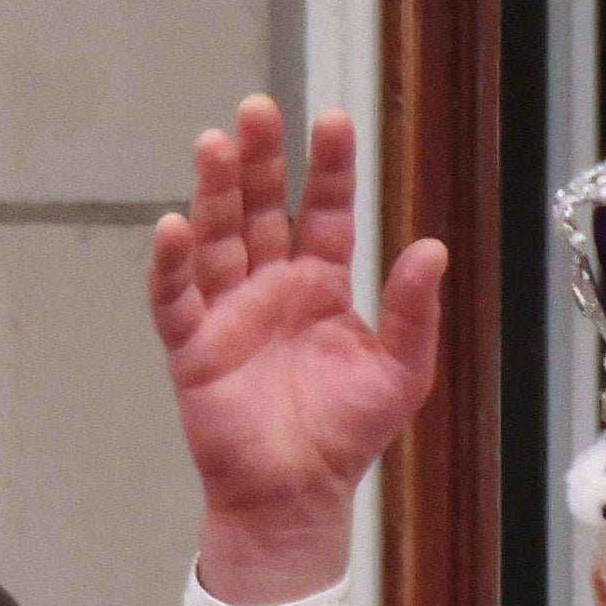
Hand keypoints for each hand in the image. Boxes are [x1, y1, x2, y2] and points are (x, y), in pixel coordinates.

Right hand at [149, 97, 448, 605]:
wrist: (298, 495)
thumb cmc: (346, 435)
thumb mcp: (400, 372)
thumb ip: (413, 312)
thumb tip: (432, 249)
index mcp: (321, 286)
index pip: (323, 212)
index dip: (327, 168)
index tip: (333, 121)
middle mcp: (271, 286)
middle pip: (260, 208)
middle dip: (260, 160)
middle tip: (258, 110)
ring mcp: (227, 310)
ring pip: (217, 237)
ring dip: (213, 192)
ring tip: (215, 144)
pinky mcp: (192, 345)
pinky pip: (174, 296)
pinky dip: (173, 263)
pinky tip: (175, 226)